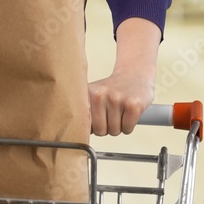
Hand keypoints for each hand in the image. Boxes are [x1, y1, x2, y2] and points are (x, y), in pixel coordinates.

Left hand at [89, 17, 160, 135]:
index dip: (87, 127)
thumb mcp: (93, 92)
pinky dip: (130, 125)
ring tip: (120, 112)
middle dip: (107, 127)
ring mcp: (117, 99)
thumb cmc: (113, 86)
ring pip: (115, 130)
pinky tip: (130, 113)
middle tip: (111, 115)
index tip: (87, 124)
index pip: (82, 121)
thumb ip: (82, 104)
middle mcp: (100, 95)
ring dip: (119, 126)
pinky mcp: (133, 104)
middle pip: (100, 130)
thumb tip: (67, 122)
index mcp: (89, 92)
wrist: (136, 72)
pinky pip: (128, 128)